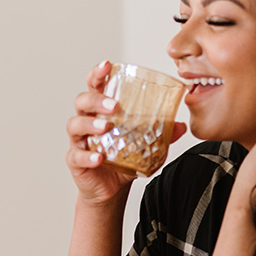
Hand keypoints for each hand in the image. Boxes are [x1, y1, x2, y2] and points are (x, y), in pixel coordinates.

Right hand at [66, 61, 185, 205]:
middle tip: (114, 105)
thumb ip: (160, 134)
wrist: (110, 190)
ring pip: (75, 125)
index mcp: (101, 112)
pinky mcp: (75, 161)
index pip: (95, 87)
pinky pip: (76, 156)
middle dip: (96, 100)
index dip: (98, 74)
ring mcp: (79, 141)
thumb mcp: (144, 146)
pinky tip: (98, 158)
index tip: (107, 65)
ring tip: (104, 127)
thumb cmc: (122, 161)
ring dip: (89, 124)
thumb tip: (180, 125)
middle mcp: (86, 122)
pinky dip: (87, 157)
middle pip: (82, 102)